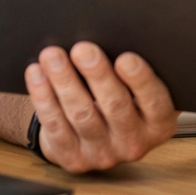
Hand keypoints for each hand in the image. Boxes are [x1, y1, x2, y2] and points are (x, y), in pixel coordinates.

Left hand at [26, 42, 177, 172]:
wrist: (98, 138)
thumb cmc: (124, 99)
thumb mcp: (140, 91)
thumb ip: (134, 73)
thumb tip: (114, 36)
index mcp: (158, 123)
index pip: (155, 102)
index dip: (140, 80)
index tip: (125, 58)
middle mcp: (134, 142)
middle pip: (115, 106)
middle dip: (97, 74)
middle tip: (82, 49)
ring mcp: (103, 154)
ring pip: (82, 115)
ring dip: (65, 81)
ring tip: (52, 55)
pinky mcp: (73, 158)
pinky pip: (56, 125)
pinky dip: (44, 97)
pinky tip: (37, 73)